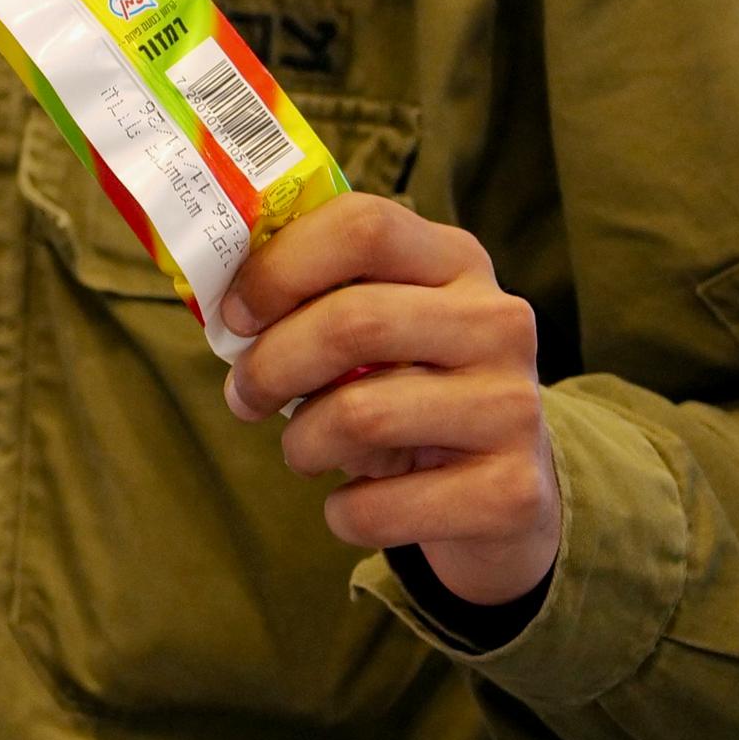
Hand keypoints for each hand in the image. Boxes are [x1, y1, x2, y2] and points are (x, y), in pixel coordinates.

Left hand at [217, 193, 557, 610]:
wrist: (506, 494)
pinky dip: (343, 512)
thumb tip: (224, 305)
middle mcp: (498, 323)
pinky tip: (354, 504)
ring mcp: (514, 407)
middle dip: (271, 366)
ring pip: (362, 413)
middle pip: (354, 322)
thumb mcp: (379, 329)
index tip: (236, 315)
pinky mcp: (512, 494)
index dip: (279, 269)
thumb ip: (318, 299)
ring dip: (302, 443)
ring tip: (303, 451)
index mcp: (456, 261)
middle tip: (244, 397)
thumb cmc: (412, 393)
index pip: (363, 227)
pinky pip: (381, 506)